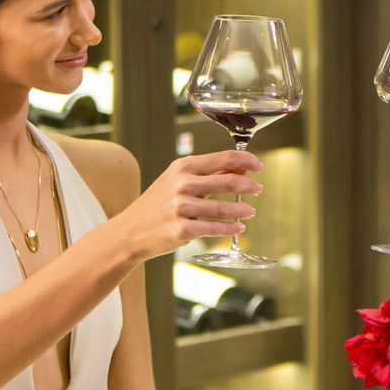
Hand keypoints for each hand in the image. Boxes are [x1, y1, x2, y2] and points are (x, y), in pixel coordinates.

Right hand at [110, 149, 262, 262]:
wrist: (130, 231)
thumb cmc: (157, 204)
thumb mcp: (177, 181)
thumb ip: (207, 175)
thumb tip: (239, 171)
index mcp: (183, 167)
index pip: (223, 158)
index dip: (246, 161)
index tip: (259, 166)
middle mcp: (182, 184)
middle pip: (228, 182)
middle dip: (249, 186)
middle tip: (259, 189)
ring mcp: (181, 208)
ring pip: (224, 209)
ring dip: (242, 210)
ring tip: (250, 211)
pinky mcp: (182, 230)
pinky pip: (214, 229)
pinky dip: (230, 229)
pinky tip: (239, 228)